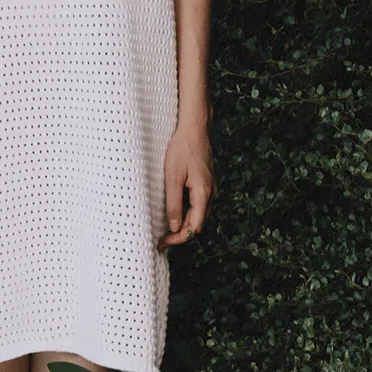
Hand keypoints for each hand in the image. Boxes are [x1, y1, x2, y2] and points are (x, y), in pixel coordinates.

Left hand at [157, 121, 215, 249]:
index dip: (179, 239)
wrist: (194, 128)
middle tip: (161, 241)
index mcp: (203, 193)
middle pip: (198, 224)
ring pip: (199, 215)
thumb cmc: (182, 149)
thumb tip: (175, 227)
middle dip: (180, 235)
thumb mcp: (173, 177)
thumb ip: (173, 204)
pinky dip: (187, 214)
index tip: (163, 243)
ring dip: (184, 225)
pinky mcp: (206, 182)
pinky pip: (198, 204)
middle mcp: (210, 193)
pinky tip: (175, 213)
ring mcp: (210, 187)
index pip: (194, 227)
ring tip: (166, 230)